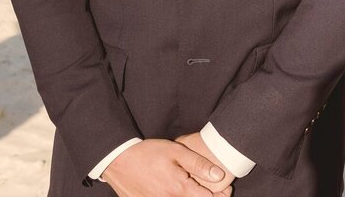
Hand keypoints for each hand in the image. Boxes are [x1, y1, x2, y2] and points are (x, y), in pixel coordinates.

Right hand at [102, 139, 228, 196]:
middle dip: (206, 196)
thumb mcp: (177, 152)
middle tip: (216, 189)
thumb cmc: (149, 153)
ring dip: (189, 196)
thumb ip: (199, 164)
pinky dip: (174, 196)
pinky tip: (173, 187)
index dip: (220, 195)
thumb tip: (219, 176)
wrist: (118, 160)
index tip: (226, 189)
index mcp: (178, 189)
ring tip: (193, 185)